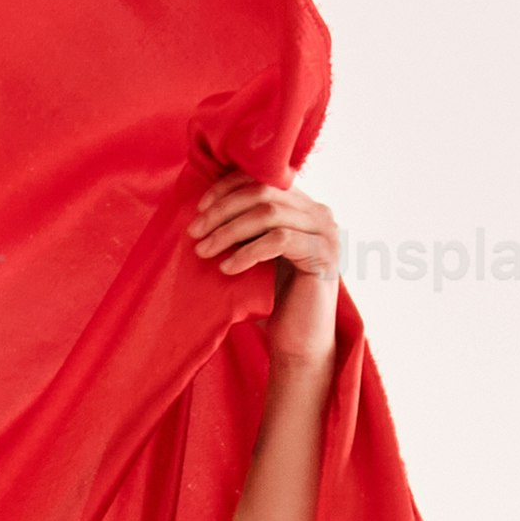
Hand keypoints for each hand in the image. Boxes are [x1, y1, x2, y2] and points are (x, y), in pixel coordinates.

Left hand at [191, 161, 342, 377]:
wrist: (296, 341)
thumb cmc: (270, 298)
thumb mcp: (253, 253)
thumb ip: (243, 226)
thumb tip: (202, 206)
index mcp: (302, 205)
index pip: (263, 179)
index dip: (228, 188)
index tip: (199, 208)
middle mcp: (318, 213)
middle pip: (264, 193)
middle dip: (223, 210)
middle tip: (194, 233)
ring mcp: (325, 233)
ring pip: (269, 214)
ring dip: (229, 231)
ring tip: (204, 251)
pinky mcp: (324, 255)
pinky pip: (279, 240)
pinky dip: (248, 252)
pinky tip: (228, 268)